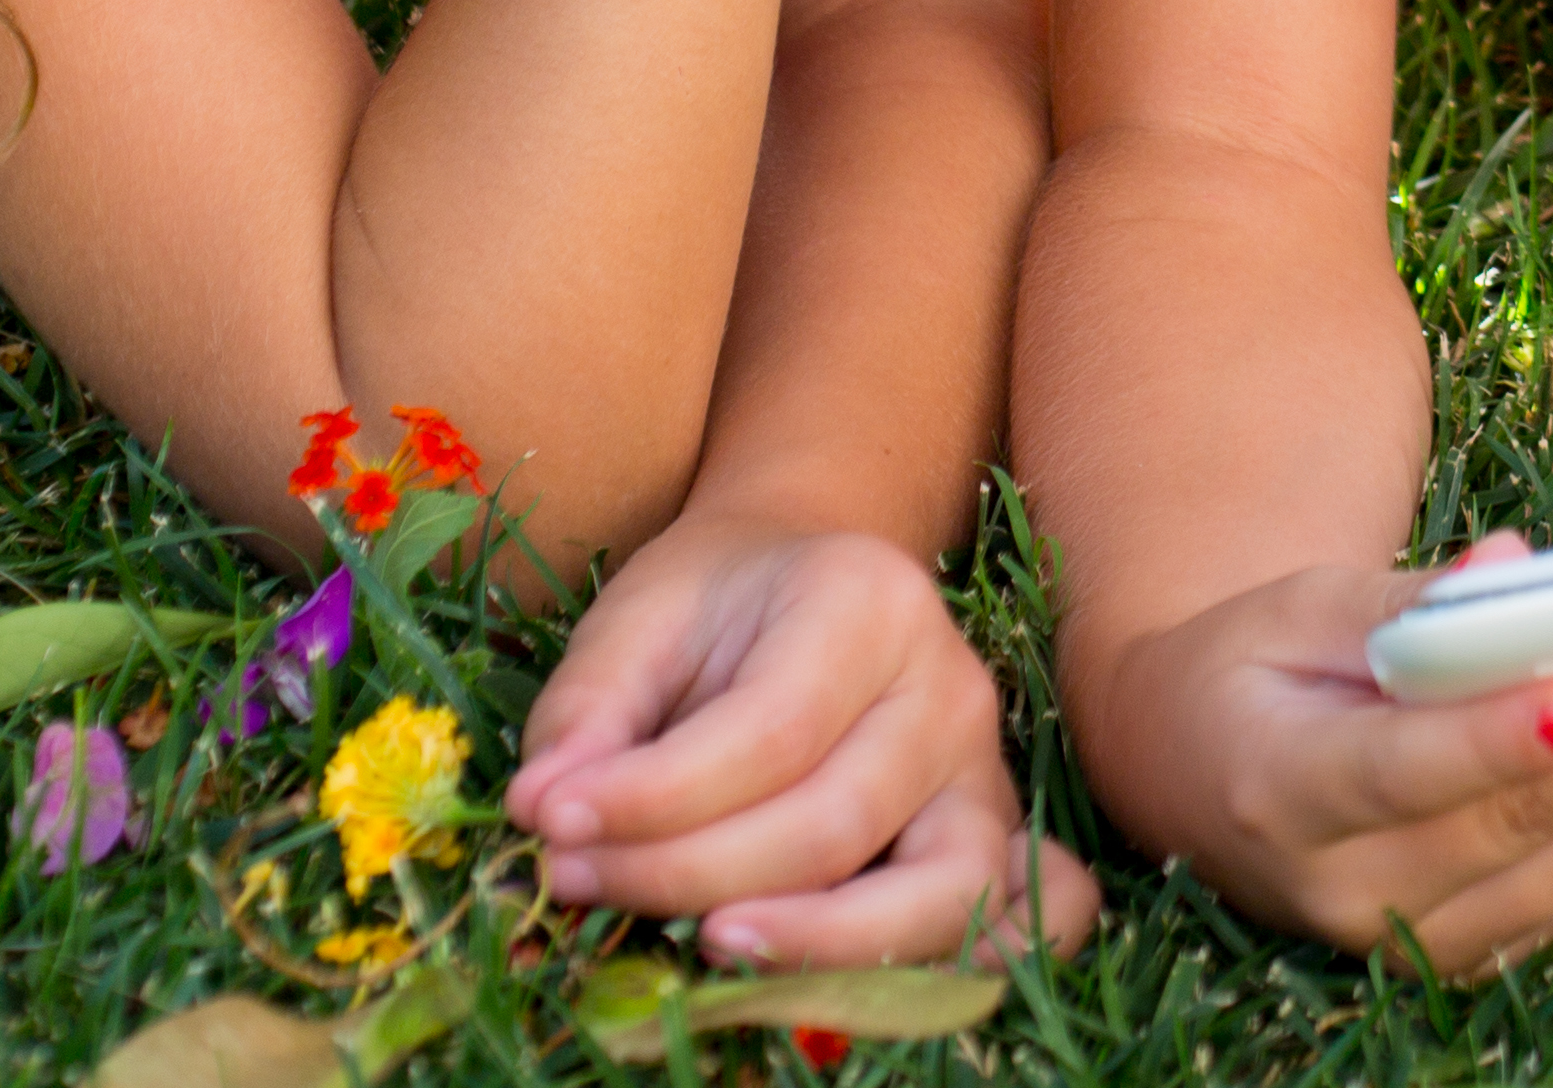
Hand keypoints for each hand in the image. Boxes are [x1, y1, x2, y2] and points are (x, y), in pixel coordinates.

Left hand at [507, 515, 1093, 965]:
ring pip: (935, 893)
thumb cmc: (717, 601)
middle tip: (574, 880)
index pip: (769, 732)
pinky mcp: (990, 836)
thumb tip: (543, 811)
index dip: (656, 798)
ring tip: (704, 947)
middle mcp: (949, 687)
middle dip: (692, 873)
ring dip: (812, 944)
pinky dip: (952, 965)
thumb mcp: (636, 618)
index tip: (550, 824)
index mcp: (869, 602)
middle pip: (835, 824)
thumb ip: (587, 712)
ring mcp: (983, 771)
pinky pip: (1009, 918)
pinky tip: (853, 981)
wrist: (804, 572)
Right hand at [1075, 543, 1552, 970]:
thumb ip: (1406, 600)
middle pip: (1517, 824)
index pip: (1405, 769)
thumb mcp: (1296, 608)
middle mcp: (1344, 889)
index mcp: (1282, 790)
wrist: (1202, 776)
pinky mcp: (1468, 952)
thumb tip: (1515, 571)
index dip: (1500, 740)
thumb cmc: (1254, 669)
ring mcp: (1409, 939)